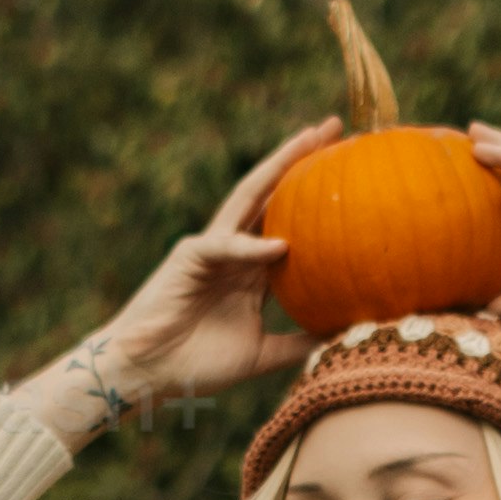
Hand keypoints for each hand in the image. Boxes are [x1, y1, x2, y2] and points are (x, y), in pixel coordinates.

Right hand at [37, 122, 337, 420]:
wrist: (148, 372)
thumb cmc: (197, 363)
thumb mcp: (262, 354)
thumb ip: (297, 342)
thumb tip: (343, 340)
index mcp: (252, 269)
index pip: (290, 221)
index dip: (317, 196)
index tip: (352, 172)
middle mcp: (236, 249)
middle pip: (273, 194)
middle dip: (302, 158)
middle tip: (337, 127)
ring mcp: (212, 247)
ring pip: (248, 198)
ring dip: (279, 167)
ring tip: (312, 139)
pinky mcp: (189, 256)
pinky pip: (224, 247)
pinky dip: (251, 248)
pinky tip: (282, 245)